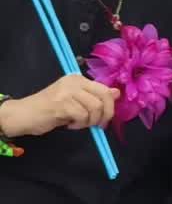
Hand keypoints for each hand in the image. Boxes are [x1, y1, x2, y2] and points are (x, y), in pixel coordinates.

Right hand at [0, 75, 118, 137]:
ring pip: (95, 108)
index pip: (105, 90)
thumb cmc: (49, 109)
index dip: (110, 106)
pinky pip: (82, 116)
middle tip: (98, 125)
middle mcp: (74, 82)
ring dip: (90, 121)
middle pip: (104, 97)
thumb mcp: (75, 100)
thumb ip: (94, 96)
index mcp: (78, 79)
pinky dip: (79, 124)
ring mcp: (67, 92)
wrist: (23, 114)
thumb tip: (117, 92)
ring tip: (79, 123)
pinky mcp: (61, 104)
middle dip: (105, 114)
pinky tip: (70, 124)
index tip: (104, 117)